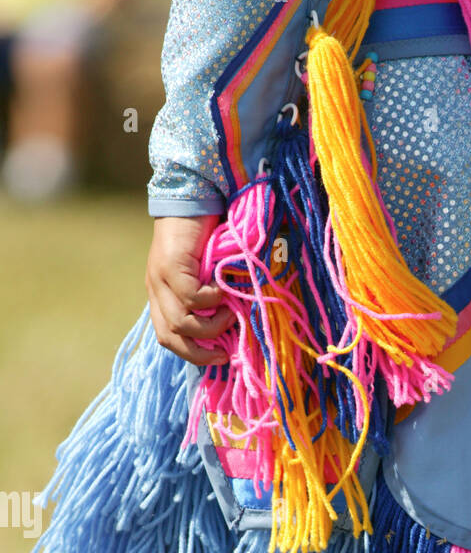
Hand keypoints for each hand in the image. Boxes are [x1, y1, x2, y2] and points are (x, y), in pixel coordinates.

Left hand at [146, 215, 233, 364]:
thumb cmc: (205, 235)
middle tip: (224, 352)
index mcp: (160, 295)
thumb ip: (210, 297)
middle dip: (199, 352)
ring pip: (180, 323)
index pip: (167, 338)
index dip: (192, 354)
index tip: (219, 356)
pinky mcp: (170, 266)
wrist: (193, 195)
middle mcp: (155, 290)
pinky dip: (212, 300)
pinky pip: (192, 298)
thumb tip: (232, 327)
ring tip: (230, 313)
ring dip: (210, 326)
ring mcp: (160, 279)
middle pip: (169, 337)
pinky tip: (223, 289)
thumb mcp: (206, 274)